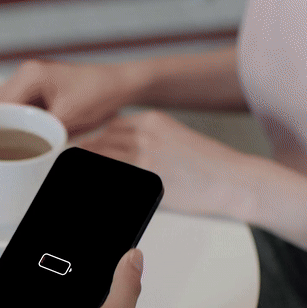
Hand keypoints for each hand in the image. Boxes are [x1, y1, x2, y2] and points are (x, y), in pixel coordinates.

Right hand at [0, 60, 146, 134]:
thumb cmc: (99, 94)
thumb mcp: (68, 118)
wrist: (121, 84)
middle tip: (5, 147)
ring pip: (3, 105)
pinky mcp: (38, 88)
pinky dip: (19, 120)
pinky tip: (28, 135)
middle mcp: (25, 74)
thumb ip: (40, 132)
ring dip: (7, 122)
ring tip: (16, 142)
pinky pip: (18, 105)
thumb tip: (23, 152)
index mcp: (30, 75)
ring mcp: (30, 79)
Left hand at [79, 110, 248, 216]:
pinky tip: (93, 187)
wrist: (233, 180)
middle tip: (74, 166)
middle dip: (87, 155)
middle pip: (100, 142)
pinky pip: (113, 176)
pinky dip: (101, 181)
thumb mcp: (175, 138)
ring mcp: (143, 154)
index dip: (94, 141)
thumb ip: (147, 139)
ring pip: (101, 158)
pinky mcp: (145, 175)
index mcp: (151, 120)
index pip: (109, 127)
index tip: (83, 151)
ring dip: (89, 168)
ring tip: (76, 177)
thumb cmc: (208, 164)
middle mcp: (144, 133)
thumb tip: (121, 151)